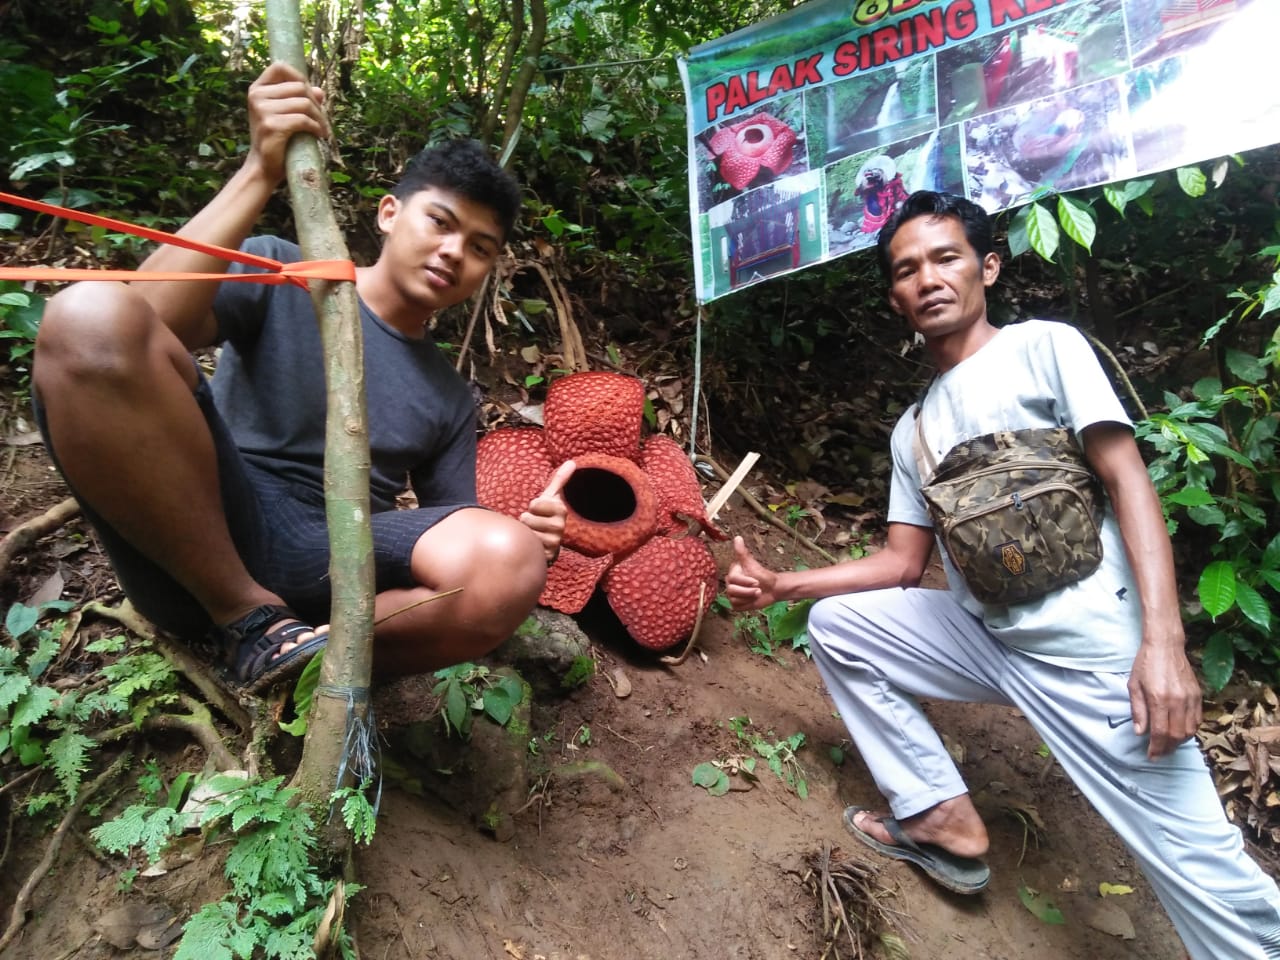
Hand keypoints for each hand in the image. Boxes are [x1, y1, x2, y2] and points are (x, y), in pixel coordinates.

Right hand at [246, 62, 329, 183]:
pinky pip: (303, 120)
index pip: (280, 67)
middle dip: (316, 103)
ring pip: (304, 103)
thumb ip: (300, 100)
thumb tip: (320, 91)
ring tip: (322, 129)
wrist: (264, 167)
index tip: (310, 94)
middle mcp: (257, 96)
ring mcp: (262, 110)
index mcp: (257, 89)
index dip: (299, 77)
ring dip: (319, 118)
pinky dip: (316, 128)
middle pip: (299, 87)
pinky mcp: (271, 125)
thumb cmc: (276, 140)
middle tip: (321, 119)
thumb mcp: (286, 115)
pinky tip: (319, 135)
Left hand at [520, 460, 574, 563]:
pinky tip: (534, 544)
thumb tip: (572, 462)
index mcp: (561, 509)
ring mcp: (555, 541)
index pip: (534, 504)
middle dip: (526, 521)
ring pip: (528, 533)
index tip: (537, 509)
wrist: (548, 540)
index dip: (531, 507)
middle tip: (534, 523)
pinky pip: (530, 546)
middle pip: (528, 519)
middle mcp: (560, 526)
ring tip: (533, 533)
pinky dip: (529, 544)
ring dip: (526, 533)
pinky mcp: (548, 555)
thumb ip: (559, 480)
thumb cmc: (545, 515)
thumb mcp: (550, 497)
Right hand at [725, 535, 779, 610]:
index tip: (757, 581)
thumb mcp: (753, 564)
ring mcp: (732, 594)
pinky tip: (753, 600)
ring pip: (734, 599)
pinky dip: (747, 605)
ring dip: (749, 598)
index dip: (745, 581)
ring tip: (758, 594)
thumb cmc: (764, 576)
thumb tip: (737, 537)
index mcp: (732, 573)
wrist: (772, 589)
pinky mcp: (736, 604)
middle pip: (732, 590)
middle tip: (759, 590)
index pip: (733, 579)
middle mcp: (730, 583)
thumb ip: (743, 553)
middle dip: (748, 591)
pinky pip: (737, 607)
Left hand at [1128, 638, 1201, 758]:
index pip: (1160, 732)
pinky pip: (1197, 719)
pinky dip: (1190, 730)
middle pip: (1176, 735)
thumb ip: (1138, 710)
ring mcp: (1190, 698)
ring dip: (1179, 741)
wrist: (1166, 645)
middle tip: (1159, 753)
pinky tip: (1180, 732)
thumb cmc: (1145, 664)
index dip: (1156, 747)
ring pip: (1190, 730)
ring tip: (1168, 745)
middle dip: (1168, 748)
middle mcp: (1177, 700)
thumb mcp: (1134, 685)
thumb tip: (1140, 732)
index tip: (1151, 755)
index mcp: (1159, 698)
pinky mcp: (1198, 695)